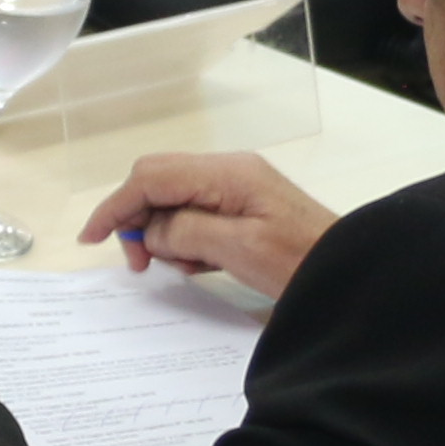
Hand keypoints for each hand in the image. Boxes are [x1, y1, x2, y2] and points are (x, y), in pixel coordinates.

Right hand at [80, 155, 334, 298]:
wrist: (352, 275)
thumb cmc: (301, 262)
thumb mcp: (238, 249)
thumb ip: (185, 231)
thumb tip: (151, 230)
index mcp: (226, 173)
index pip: (151, 177)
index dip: (116, 206)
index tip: (92, 238)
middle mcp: (228, 170)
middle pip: (157, 181)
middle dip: (138, 219)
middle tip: (142, 263)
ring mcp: (237, 186)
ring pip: (173, 198)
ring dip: (164, 233)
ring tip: (181, 266)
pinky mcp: (244, 206)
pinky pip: (196, 213)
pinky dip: (186, 238)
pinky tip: (199, 264)